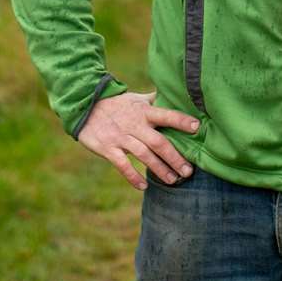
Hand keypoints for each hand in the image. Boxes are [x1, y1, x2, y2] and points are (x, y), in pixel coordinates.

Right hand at [77, 90, 198, 190]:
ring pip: (143, 155)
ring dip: (159, 169)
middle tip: (188, 171)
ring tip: (173, 180)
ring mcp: (120, 137)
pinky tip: (143, 186)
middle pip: (158, 142)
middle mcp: (134, 124)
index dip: (181, 121)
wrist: (84, 106)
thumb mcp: (136, 99)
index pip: (165, 115)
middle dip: (174, 157)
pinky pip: (122, 165)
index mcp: (143, 112)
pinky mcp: (107, 148)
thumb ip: (155, 100)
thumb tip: (175, 94)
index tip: (197, 128)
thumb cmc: (116, 104)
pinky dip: (133, 176)